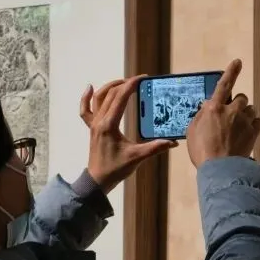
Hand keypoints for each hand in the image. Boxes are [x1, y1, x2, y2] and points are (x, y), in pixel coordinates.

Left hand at [81, 75, 175, 193]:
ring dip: (109, 87)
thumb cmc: (116, 169)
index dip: (132, 85)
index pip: (121, 98)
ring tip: (122, 82)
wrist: (98, 180)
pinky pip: (85, 110)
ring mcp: (93, 124)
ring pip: (98, 98)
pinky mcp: (92, 128)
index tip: (143, 78)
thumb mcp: (137, 157)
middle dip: (124, 84)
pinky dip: (85, 98)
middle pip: (110, 95)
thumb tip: (173, 142)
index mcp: (109, 125)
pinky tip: (89, 88)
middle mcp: (99, 121)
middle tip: (139, 81)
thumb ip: (155, 148)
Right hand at [187, 59, 259, 167]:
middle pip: (241, 98)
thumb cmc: (203, 152)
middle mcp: (231, 111)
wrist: (221, 169)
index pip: (224, 84)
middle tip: (231, 116)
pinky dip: (253, 125)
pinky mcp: (253, 132)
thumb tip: (207, 106)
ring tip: (237, 128)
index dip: (231, 71)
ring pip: (251, 109)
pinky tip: (246, 133)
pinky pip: (258, 121)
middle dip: (237, 104)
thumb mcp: (192, 131)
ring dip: (245, 115)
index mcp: (214, 108)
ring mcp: (244, 121)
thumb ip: (200, 115)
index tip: (238, 62)